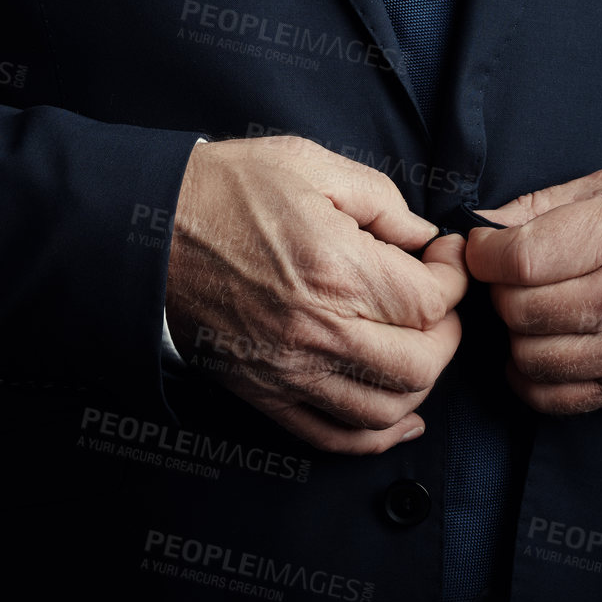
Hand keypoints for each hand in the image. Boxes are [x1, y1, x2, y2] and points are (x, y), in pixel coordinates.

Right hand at [166, 135, 466, 453]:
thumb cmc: (226, 190)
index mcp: (335, 268)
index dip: (453, 278)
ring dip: (421, 382)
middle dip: (447, 332)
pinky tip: (400, 417)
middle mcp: (317, 329)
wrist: (148, 230)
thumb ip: (383, 201)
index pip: (432, 301)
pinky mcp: (266, 393)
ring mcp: (289, 370)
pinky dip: (376, 436)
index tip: (444, 259)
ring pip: (387, 408)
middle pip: (422, 363)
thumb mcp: (311, 165)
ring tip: (419, 346)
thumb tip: (425, 239)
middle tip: (438, 302)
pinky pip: (334, 437)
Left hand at [465, 169, 601, 413]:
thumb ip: (542, 205)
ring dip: (515, 334)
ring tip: (531, 308)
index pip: (522, 257)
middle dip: (499, 291)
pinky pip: (556, 398)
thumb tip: (482, 225)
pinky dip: (533, 377)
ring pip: (531, 357)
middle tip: (511, 275)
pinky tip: (543, 347)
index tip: (484, 246)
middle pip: (520, 310)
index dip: (484, 252)